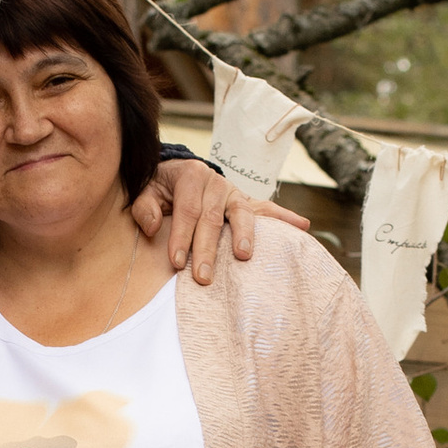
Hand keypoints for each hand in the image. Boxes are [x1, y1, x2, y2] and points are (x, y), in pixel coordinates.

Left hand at [135, 157, 308, 284]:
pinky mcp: (246, 202)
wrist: (177, 171)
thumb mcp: (146, 190)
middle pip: (213, 217)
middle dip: (207, 248)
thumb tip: (153, 225)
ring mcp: (234, 192)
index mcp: (191, 175)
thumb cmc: (160, 187)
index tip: (176, 262)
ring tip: (244, 255)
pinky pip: (267, 209)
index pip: (187, 210)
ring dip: (245, 234)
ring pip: (242, 213)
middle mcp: (216, 182)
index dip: (181, 236)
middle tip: (203, 276)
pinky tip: (302, 226)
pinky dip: (285, 217)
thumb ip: (145, 206)